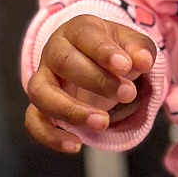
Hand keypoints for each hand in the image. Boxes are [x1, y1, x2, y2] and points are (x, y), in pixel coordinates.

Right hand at [25, 15, 156, 152]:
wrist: (100, 65)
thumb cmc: (116, 53)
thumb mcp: (133, 45)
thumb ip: (140, 51)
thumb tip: (143, 61)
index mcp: (79, 30)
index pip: (86, 36)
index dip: (104, 52)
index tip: (126, 66)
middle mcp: (54, 51)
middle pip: (64, 62)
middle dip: (97, 81)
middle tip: (128, 94)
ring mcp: (44, 79)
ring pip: (41, 93)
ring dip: (71, 110)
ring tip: (103, 123)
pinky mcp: (40, 106)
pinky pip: (34, 122)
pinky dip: (50, 136)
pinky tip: (76, 146)